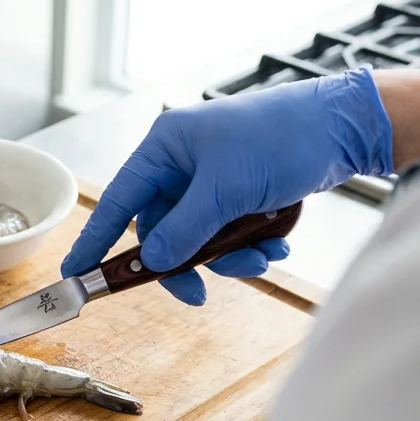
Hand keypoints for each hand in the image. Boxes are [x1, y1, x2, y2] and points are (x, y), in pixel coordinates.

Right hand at [61, 68, 392, 304]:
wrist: (344, 128)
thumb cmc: (282, 138)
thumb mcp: (227, 189)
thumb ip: (185, 229)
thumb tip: (155, 262)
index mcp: (166, 147)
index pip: (119, 199)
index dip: (96, 238)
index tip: (75, 271)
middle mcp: (183, 163)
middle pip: (163, 229)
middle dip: (188, 260)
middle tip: (197, 293)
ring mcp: (213, 178)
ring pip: (199, 237)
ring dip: (229, 257)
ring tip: (263, 256)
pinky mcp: (241, 192)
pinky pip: (229, 233)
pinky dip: (251, 245)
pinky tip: (279, 242)